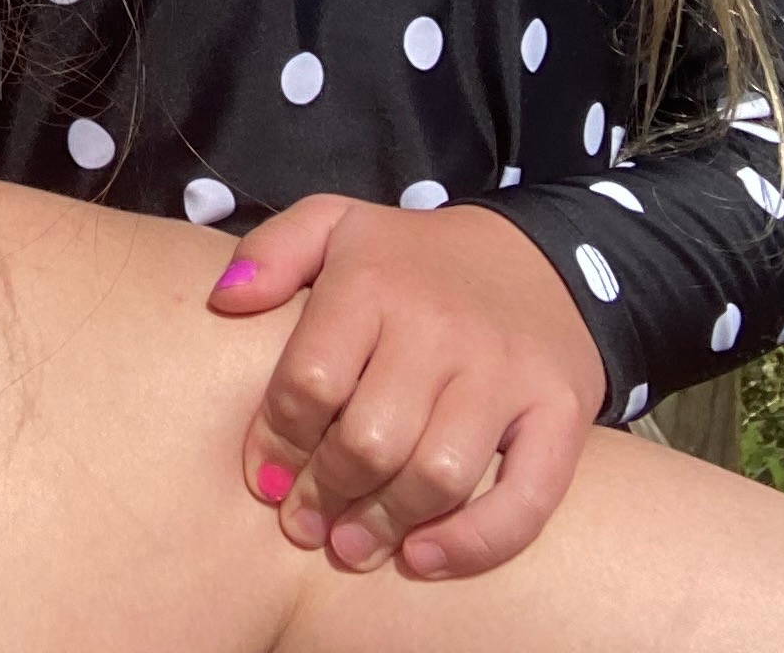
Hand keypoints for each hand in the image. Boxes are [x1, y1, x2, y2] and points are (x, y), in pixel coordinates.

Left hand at [209, 195, 606, 578]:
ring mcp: (505, 372)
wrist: (540, 258)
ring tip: (352, 546)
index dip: (277, 443)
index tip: (264, 478)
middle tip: (304, 524)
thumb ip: (270, 253)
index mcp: (374, 282)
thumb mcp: (335, 225)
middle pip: (369, 440)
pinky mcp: (560, 412)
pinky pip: (524, 498)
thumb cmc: (414, 260)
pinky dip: (473, 542)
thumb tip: (222, 303)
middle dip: (325, 494)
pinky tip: (424, 557)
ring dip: (385, 525)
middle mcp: (441, 327)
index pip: (309, 382)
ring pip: (437, 475)